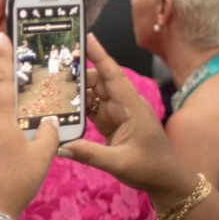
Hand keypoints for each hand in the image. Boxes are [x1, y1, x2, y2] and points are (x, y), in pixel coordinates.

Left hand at [0, 33, 59, 218]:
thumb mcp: (42, 157)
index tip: (1, 37)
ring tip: (19, 114)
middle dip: (4, 86)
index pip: (1, 79)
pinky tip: (7, 135)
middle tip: (23, 86)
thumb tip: (50, 122)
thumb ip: (49, 134)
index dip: (3, 57)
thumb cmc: (14, 183)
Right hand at [61, 34, 195, 206]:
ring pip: (93, 94)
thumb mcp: (119, 163)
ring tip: (51, 83)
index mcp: (132, 108)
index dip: (100, 56)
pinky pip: (91, 109)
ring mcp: (117, 114)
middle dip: (78, 73)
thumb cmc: (151, 169)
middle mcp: (124, 106)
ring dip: (75, 90)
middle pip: (98, 82)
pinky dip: (77, 106)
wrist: (167, 182)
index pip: (113, 76)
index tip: (87, 37)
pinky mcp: (110, 124)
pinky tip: (60, 104)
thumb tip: (60, 147)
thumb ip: (89, 154)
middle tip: (53, 66)